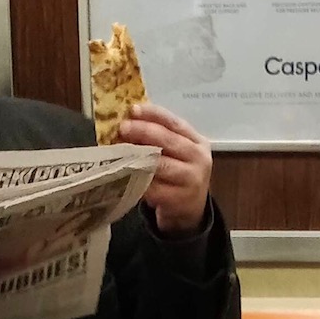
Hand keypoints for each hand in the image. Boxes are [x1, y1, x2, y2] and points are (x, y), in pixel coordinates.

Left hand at [118, 103, 211, 234]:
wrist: (191, 209)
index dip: (154, 114)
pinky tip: (125, 172)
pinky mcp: (178, 200)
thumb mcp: (178, 152)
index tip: (133, 109)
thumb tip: (129, 120)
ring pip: (161, 164)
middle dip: (143, 132)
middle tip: (123, 127)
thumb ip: (160, 137)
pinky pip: (154, 187)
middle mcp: (198, 159)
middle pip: (169, 141)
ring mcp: (191, 181)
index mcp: (198, 142)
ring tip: (120, 149)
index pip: (175, 123)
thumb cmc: (179, 173)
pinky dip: (138, 179)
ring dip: (138, 156)